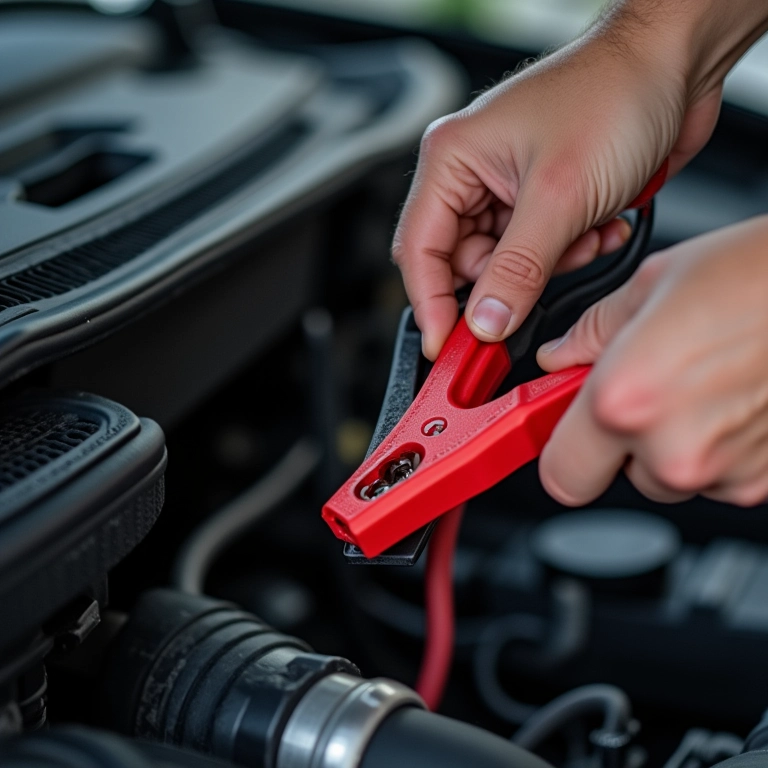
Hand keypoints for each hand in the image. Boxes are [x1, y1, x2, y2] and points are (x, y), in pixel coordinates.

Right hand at [393, 25, 722, 359]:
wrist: (675, 64)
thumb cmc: (615, 93)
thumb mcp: (560, 197)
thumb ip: (516, 270)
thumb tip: (486, 323)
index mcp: (452, 160)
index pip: (419, 250)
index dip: (431, 305)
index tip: (446, 348)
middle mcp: (473, 174)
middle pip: (463, 263)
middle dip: (506, 284)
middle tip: (533, 294)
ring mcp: (509, 187)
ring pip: (506, 264)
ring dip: (549, 267)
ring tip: (583, 237)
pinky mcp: (543, 198)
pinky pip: (540, 252)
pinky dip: (570, 252)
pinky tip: (598, 227)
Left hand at [536, 215, 767, 506]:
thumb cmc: (756, 276)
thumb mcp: (652, 285)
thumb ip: (590, 333)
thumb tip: (561, 357)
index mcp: (625, 400)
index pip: (560, 474)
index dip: (562, 451)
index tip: (566, 430)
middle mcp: (672, 450)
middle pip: (617, 476)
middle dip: (620, 441)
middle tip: (644, 390)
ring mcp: (724, 472)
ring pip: (669, 476)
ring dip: (672, 443)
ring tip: (700, 383)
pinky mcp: (761, 483)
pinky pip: (716, 476)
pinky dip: (716, 447)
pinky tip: (730, 397)